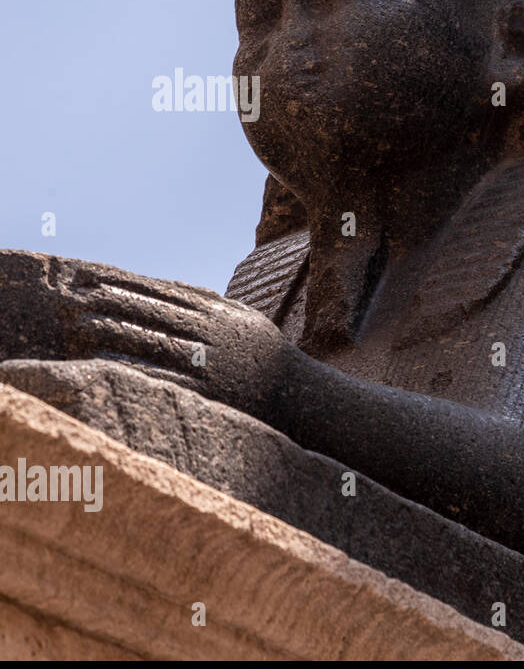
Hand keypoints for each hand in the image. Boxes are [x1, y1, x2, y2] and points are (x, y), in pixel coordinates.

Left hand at [0, 251, 294, 422]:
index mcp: (219, 314)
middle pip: (155, 313)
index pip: (165, 293)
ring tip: (82, 322)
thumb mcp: (245, 319)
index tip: (97, 275)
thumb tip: (173, 287)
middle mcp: (212, 334)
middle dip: (115, 301)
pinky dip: (133, 366)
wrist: (299, 393)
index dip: (128, 283)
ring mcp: (210, 362)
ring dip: (116, 330)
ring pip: (154, 340)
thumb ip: (211, 302)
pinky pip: (162, 376)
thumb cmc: (266, 355)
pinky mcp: (207, 391)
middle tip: (79, 294)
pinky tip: (105, 359)